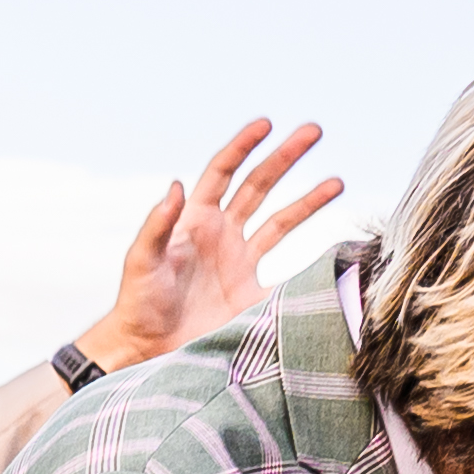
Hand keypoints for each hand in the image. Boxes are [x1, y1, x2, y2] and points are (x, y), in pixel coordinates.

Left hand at [81, 114, 343, 372]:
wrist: (150, 350)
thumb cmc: (137, 301)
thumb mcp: (142, 259)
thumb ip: (158, 224)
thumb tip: (176, 185)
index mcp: (196, 218)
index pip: (224, 171)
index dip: (244, 145)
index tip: (266, 124)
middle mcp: (223, 233)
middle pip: (260, 185)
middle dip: (286, 157)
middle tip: (314, 131)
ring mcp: (241, 261)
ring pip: (282, 221)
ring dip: (308, 201)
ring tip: (336, 182)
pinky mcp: (253, 293)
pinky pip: (289, 271)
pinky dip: (311, 261)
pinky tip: (334, 246)